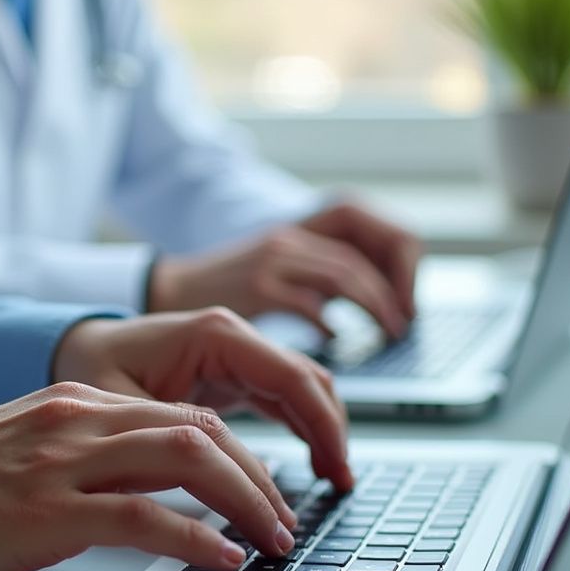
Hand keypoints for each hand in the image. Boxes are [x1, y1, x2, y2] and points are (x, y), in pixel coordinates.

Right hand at [0, 384, 301, 570]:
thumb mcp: (25, 452)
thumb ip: (84, 455)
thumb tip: (147, 486)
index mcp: (75, 404)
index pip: (183, 415)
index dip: (238, 454)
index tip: (263, 490)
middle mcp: (77, 421)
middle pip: (200, 432)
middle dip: (259, 475)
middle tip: (285, 519)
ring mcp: (62, 463)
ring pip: (186, 460)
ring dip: (245, 500)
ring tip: (275, 539)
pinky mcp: (44, 513)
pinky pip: (142, 516)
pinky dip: (194, 536)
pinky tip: (223, 557)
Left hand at [52, 307, 352, 490]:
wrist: (71, 347)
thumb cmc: (91, 367)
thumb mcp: (124, 408)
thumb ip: (173, 438)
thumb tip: (220, 478)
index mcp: (216, 334)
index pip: (292, 378)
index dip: (322, 428)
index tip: (333, 474)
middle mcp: (234, 337)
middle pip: (308, 382)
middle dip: (331, 434)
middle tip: (339, 488)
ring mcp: (236, 353)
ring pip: (302, 391)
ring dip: (322, 433)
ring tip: (332, 483)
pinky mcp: (231, 373)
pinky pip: (283, 399)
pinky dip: (303, 429)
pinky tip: (310, 464)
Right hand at [148, 202, 420, 337]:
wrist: (164, 296)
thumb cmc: (219, 301)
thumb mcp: (272, 283)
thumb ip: (313, 294)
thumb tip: (356, 326)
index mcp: (296, 234)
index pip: (363, 230)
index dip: (392, 263)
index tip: (406, 301)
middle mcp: (286, 240)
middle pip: (358, 253)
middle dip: (391, 289)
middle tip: (404, 324)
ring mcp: (270, 262)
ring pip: (342, 274)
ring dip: (374, 305)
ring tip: (388, 333)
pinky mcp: (254, 289)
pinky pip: (307, 302)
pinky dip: (328, 323)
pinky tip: (335, 340)